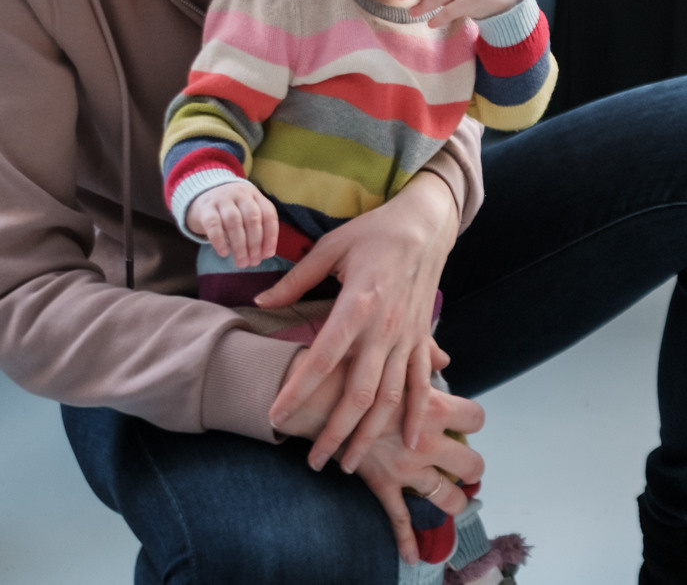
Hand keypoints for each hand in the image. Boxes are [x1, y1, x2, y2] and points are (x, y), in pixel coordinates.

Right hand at [187, 181, 279, 265]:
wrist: (201, 195)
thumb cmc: (231, 210)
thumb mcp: (246, 212)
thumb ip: (256, 230)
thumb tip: (264, 254)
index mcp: (254, 195)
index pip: (268, 214)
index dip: (271, 236)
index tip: (267, 255)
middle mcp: (240, 194)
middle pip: (252, 218)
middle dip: (255, 244)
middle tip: (253, 262)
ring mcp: (222, 199)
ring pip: (234, 221)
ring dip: (239, 246)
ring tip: (241, 262)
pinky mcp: (205, 208)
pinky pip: (213, 224)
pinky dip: (220, 240)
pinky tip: (224, 253)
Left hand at [260, 171, 458, 471]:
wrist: (426, 224)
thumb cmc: (374, 233)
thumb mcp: (330, 247)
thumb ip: (295, 280)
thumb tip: (260, 303)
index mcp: (357, 305)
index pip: (322, 360)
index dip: (297, 392)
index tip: (275, 417)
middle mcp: (384, 329)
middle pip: (358, 394)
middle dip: (334, 432)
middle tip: (313, 461)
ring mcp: (407, 338)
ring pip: (390, 399)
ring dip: (370, 435)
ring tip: (349, 463)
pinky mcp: (423, 340)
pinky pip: (422, 384)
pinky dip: (417, 415)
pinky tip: (406, 441)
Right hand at [278, 367, 484, 565]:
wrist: (321, 395)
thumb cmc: (360, 369)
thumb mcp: (398, 352)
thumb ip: (427, 355)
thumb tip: (443, 356)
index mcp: (433, 406)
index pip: (476, 419)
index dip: (472, 422)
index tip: (464, 423)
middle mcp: (426, 440)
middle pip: (472, 464)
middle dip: (472, 468)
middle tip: (465, 467)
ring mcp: (406, 467)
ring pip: (447, 496)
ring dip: (454, 501)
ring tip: (454, 499)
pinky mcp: (383, 484)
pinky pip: (400, 519)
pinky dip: (407, 541)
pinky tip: (413, 556)